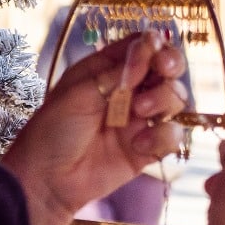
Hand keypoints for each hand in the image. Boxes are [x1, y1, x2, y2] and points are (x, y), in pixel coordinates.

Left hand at [2, 32, 189, 224]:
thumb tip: (150, 49)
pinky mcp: (150, 147)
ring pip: (176, 98)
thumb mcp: (79, 92)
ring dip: (164, 100)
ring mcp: (142, 119)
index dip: (154, 45)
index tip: (151, 51)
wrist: (48, 180)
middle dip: (171, 66)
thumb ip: (116, 72)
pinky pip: (174, 134)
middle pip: (168, 68)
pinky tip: (139, 145)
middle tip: (162, 72)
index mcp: (108, 71)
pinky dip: (163, 137)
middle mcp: (130, 91)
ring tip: (140, 113)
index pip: (143, 47)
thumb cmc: (53, 130)